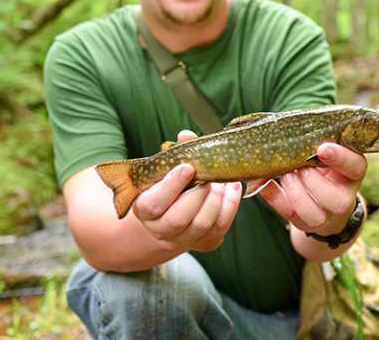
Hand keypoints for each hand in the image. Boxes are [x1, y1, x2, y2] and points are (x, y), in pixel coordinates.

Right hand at [131, 130, 241, 251]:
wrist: (175, 213)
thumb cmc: (171, 186)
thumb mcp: (167, 170)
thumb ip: (177, 153)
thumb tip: (186, 136)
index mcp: (145, 210)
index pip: (154, 203)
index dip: (172, 185)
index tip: (187, 168)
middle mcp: (161, 230)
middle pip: (180, 218)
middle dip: (198, 194)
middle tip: (207, 177)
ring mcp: (184, 239)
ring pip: (203, 223)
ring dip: (216, 199)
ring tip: (219, 182)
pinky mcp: (206, 243)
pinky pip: (221, 227)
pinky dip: (230, 205)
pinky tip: (232, 188)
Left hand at [254, 142, 366, 236]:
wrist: (323, 198)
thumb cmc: (323, 165)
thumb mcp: (327, 153)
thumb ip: (315, 143)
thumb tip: (287, 129)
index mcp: (352, 173)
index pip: (356, 167)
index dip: (341, 159)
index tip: (322, 148)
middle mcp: (344, 198)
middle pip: (338, 201)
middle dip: (314, 182)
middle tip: (299, 167)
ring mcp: (326, 215)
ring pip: (316, 216)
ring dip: (296, 194)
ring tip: (286, 176)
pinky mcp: (305, 223)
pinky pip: (290, 215)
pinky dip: (275, 198)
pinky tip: (265, 184)